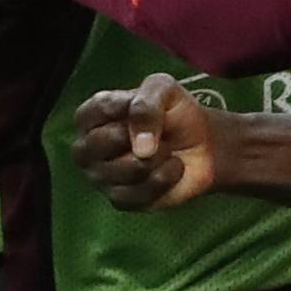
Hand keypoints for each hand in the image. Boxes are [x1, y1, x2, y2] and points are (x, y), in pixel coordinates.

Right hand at [71, 73, 217, 210]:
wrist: (203, 144)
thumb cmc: (175, 113)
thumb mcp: (164, 89)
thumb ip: (146, 104)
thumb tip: (140, 147)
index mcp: (90, 116)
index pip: (96, 111)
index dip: (128, 108)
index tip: (153, 105)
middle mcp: (87, 149)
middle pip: (104, 142)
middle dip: (144, 136)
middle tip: (159, 133)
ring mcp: (100, 177)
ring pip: (129, 170)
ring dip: (160, 157)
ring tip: (166, 150)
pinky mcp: (121, 200)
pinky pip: (143, 193)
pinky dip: (167, 177)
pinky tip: (171, 168)